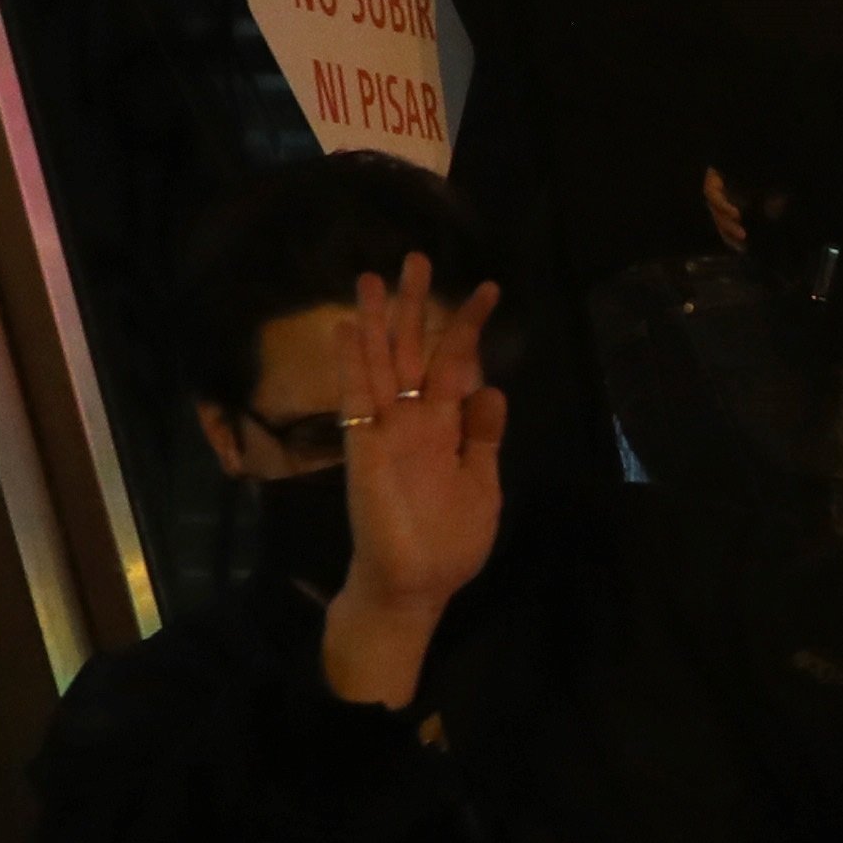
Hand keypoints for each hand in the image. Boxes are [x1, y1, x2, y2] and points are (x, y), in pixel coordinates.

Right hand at [321, 263, 505, 711]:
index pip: (457, 364)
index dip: (470, 327)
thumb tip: (493, 388)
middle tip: (416, 257)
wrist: (415, 585)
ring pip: (380, 363)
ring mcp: (386, 429)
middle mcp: (414, 419)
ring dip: (377, 321)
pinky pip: (357, 397)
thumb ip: (484, 438)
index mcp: (447, 427)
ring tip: (372, 276)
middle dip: (415, 306)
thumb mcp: (483, 485)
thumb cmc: (449, 542)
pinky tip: (349, 328)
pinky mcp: (364, 446)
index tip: (490, 288)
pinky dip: (353, 362)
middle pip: (412, 350)